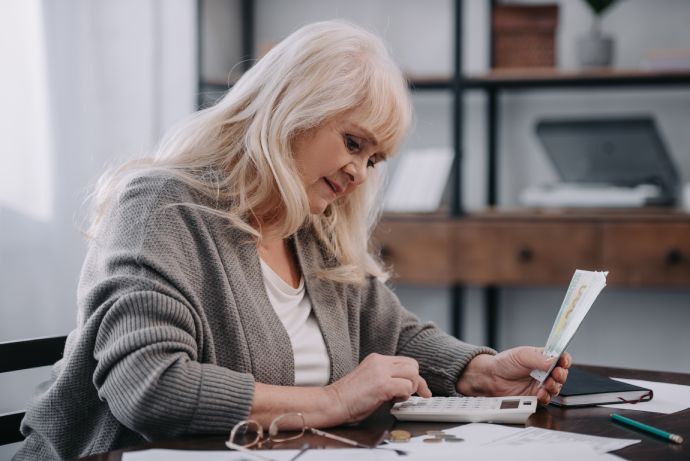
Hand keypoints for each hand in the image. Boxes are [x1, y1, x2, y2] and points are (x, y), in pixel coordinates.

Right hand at [326, 353, 430, 422]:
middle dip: (416, 381)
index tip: (420, 389)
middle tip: (412, 394)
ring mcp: (381, 371)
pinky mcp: (382, 384)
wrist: (333, 402)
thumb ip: (386, 378)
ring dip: (411, 388)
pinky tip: (393, 400)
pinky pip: (406, 386)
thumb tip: (405, 385)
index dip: (414, 376)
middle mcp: (379, 361)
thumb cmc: (349, 397)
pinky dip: (404, 396)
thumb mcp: (370, 379)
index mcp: (376, 359)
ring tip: (398, 397)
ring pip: (413, 374)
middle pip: (413, 365)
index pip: (405, 362)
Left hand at [456, 346, 570, 404]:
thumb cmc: (505, 363)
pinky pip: (546, 399)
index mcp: (543, 359)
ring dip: (554, 386)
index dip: (564, 360)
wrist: (491, 378)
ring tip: (547, 383)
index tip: (564, 361)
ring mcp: (541, 385)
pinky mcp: (535, 397)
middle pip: (561, 375)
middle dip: (561, 374)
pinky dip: (545, 397)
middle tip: (556, 373)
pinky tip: (540, 393)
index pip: (560, 359)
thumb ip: (539, 357)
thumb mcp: (522, 355)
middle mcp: (544, 373)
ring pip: (556, 388)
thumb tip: (554, 360)